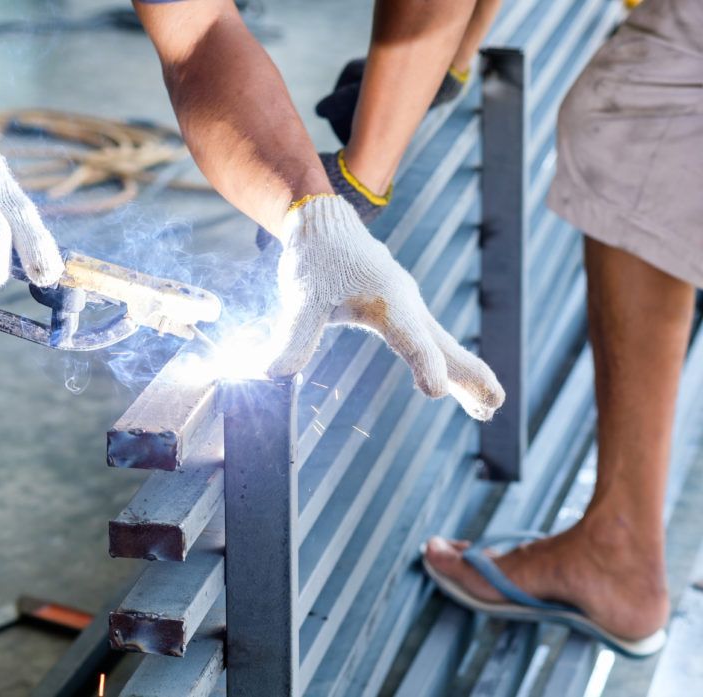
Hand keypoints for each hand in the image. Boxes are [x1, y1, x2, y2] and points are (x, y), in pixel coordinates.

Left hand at [267, 195, 503, 420]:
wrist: (326, 225)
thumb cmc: (316, 259)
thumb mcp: (300, 298)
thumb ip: (292, 336)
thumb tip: (272, 373)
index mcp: (385, 301)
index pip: (408, 338)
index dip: (422, 364)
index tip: (434, 392)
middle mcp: (405, 305)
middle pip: (443, 344)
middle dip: (468, 375)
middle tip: (494, 403)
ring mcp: (408, 309)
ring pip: (443, 344)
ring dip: (466, 374)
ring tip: (488, 407)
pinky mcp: (403, 313)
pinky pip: (432, 342)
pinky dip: (449, 363)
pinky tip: (455, 385)